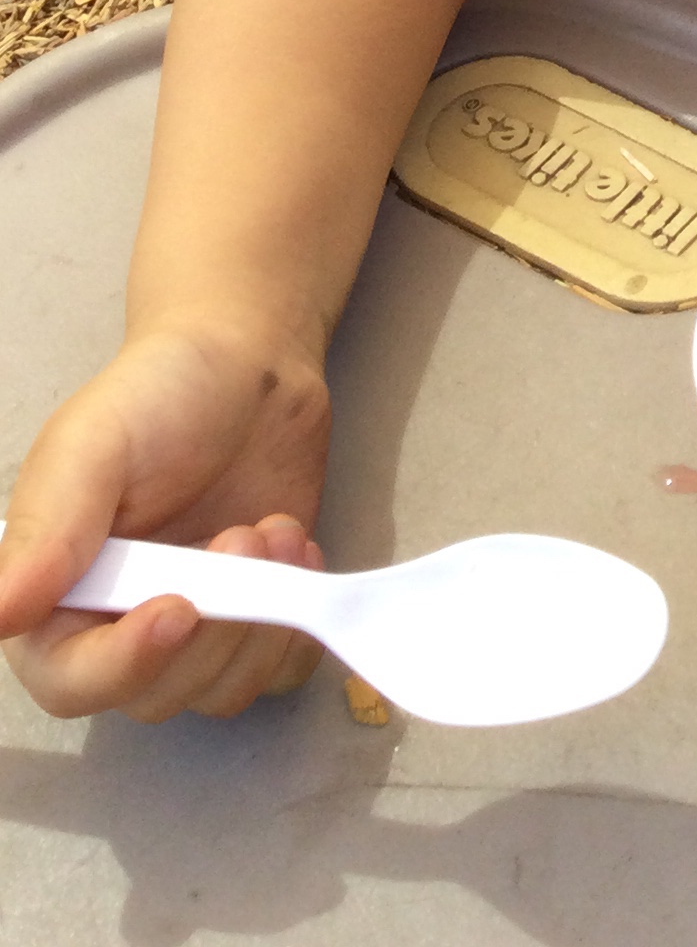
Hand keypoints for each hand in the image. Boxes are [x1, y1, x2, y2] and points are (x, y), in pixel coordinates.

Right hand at [0, 325, 332, 719]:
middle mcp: (120, 627)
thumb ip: (50, 528)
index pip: (70, 680)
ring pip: (221, 692)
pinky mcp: (257, 619)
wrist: (247, 367)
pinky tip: (301, 555)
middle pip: (156, 694)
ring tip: (275, 531)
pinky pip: (280, 672)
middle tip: (244, 535)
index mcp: (57, 598)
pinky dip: (298, 630)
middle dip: (213, 629)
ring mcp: (195, 630)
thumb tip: (0, 614)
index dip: (122, 665)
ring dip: (262, 623)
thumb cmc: (159, 395)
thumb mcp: (92, 444)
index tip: (179, 611)